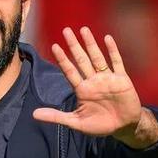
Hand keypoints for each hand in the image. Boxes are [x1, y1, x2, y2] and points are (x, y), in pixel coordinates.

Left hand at [33, 26, 145, 141]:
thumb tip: (34, 114)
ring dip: (90, 44)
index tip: (55, 46)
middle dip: (74, 46)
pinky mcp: (122, 80)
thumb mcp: (75, 122)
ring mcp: (107, 79)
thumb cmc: (99, 125)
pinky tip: (107, 39)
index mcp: (82, 90)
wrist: (123, 127)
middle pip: (81, 60)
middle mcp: (93, 81)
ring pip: (97, 57)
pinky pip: (117, 62)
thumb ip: (56, 117)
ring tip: (83, 29)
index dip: (63, 59)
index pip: (69, 71)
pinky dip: (112, 51)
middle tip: (66, 30)